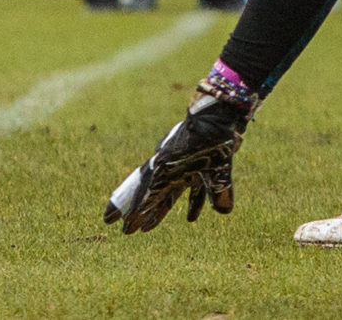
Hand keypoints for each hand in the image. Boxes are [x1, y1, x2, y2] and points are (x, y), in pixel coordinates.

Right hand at [104, 81, 251, 234]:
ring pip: (164, 193)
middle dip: (132, 212)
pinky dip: (189, 203)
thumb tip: (223, 211)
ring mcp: (178, 166)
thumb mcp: (220, 164)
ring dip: (157, 211)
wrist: (217, 113)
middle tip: (118, 228)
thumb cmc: (215, 138)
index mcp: (168, 167)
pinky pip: (187, 188)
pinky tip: (192, 219)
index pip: (150, 194)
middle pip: (146, 192)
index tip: (125, 225)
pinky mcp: (192, 165)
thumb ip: (220, 187)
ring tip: (145, 230)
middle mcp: (167, 167)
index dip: (138, 211)